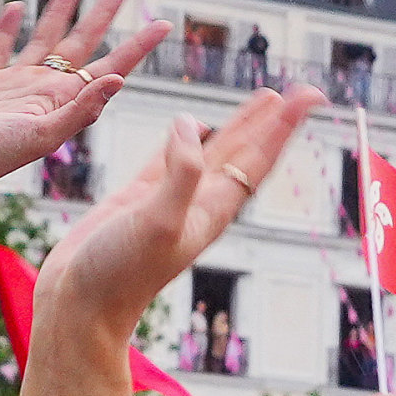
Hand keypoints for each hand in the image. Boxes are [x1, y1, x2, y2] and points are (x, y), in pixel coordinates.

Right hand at [0, 0, 165, 201]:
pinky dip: (7, 26)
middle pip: (82, 42)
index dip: (138, 45)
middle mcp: (46, 88)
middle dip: (102, 15)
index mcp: (66, 100)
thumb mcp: (44, 135)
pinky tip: (16, 7)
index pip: (112, 65)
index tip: (165, 23)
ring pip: (43, 38)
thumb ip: (81, 109)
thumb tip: (118, 79)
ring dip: (59, 13)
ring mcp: (15, 82)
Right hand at [37, 85, 323, 335]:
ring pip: (215, 149)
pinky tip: (196, 124)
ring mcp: (170, 198)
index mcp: (213, 208)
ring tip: (266, 98)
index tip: (313, 96)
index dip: (284, 125)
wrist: (82, 306)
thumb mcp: (158, 221)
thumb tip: (192, 125)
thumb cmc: (121, 273)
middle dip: (274, 120)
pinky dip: (188, 138)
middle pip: (248, 150)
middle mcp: (199, 202)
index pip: (258, 158)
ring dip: (242, 124)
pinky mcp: (139, 197)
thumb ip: (180, 173)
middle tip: (305, 90)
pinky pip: (172, 158)